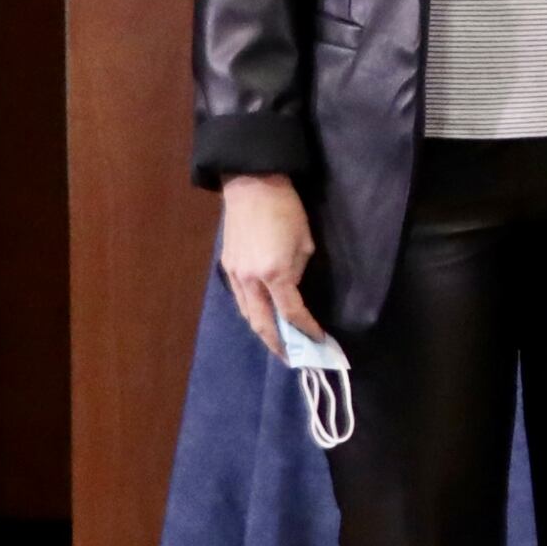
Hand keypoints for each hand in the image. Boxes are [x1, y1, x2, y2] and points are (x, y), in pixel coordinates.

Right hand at [217, 173, 322, 353]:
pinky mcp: (227, 267)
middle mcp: (251, 280)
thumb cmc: (287, 211)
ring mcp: (235, 275)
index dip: (306, 329)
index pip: (291, 313)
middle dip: (279, 344)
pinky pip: (240, 299)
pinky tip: (263, 318)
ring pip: (248, 314)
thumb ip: (298, 272)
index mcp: (275, 274)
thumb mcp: (305, 243)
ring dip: (263, 331)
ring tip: (279, 343)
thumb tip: (293, 290)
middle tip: (294, 358)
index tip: (319, 340)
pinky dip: (252, 313)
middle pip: (263, 323)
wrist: (252, 187)